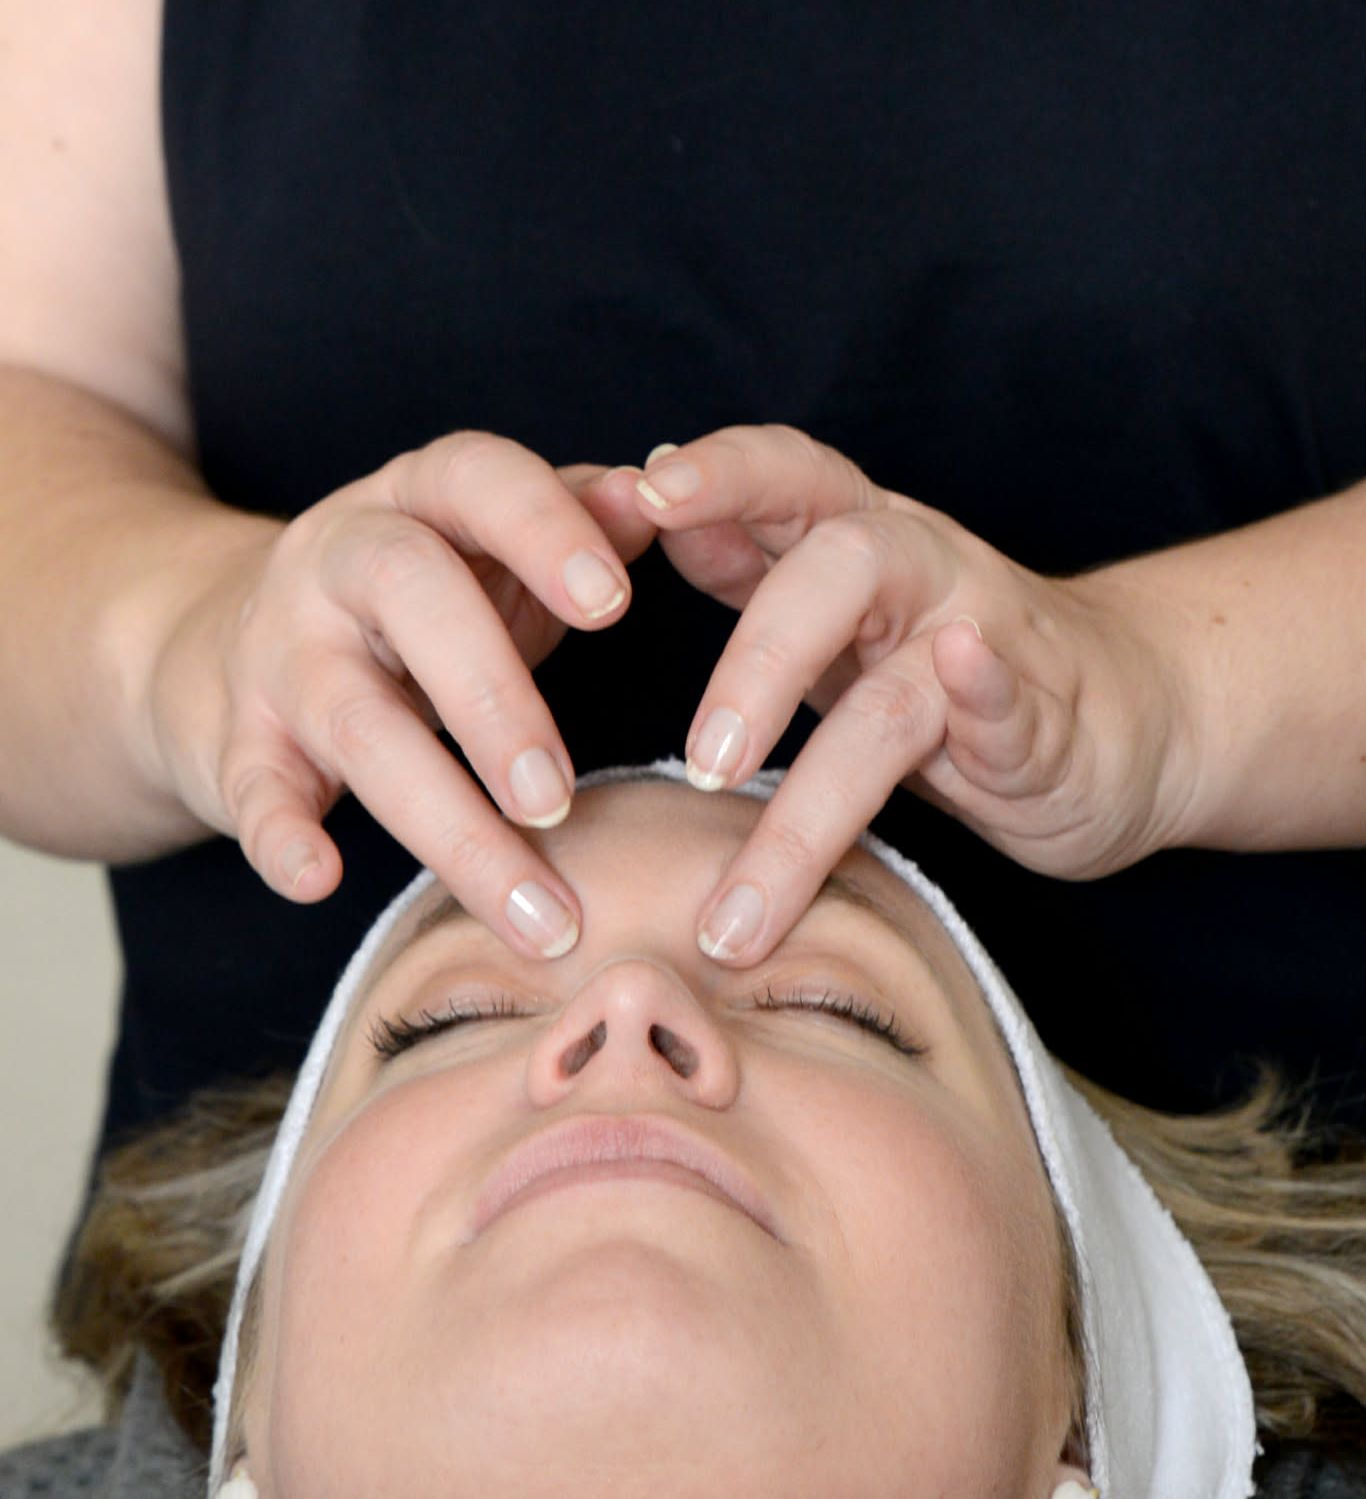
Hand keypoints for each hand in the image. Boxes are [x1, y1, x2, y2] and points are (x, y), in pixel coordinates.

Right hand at [143, 431, 654, 955]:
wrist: (224, 634)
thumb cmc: (415, 603)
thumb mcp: (489, 549)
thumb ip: (575, 524)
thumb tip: (660, 493)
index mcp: (420, 498)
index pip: (478, 478)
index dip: (543, 530)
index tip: (614, 605)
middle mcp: (339, 558)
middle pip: (411, 595)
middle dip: (494, 701)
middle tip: (560, 801)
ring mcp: (281, 649)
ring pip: (357, 723)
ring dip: (448, 819)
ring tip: (535, 910)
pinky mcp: (239, 737)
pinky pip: (254, 786)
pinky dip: (282, 835)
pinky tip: (319, 878)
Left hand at [632, 425, 1195, 962]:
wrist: (1123, 719)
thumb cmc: (946, 673)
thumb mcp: (840, 615)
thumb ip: (756, 568)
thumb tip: (653, 515)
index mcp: (858, 542)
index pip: (786, 477)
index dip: (718, 475)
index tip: (635, 496)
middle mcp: (923, 571)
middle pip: (838, 568)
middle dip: (758, 660)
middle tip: (701, 763)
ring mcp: (988, 641)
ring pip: (898, 693)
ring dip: (818, 787)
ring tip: (753, 885)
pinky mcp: (1046, 722)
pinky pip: (1011, 700)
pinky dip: (986, 690)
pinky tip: (963, 680)